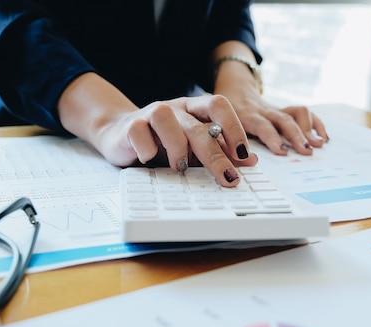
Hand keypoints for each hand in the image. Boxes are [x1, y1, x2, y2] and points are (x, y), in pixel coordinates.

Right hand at [98, 95, 258, 186]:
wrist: (120, 135)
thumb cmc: (160, 143)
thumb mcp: (193, 149)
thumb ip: (219, 151)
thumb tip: (250, 161)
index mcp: (194, 109)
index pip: (219, 106)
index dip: (234, 128)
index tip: (243, 155)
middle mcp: (175, 108)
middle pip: (197, 124)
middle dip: (215, 154)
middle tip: (226, 177)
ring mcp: (151, 114)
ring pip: (165, 117)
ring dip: (177, 147)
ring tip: (180, 167)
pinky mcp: (131, 125)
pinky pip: (139, 131)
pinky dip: (147, 148)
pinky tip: (150, 160)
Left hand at [216, 89, 328, 155]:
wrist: (233, 89)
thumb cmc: (223, 115)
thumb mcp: (218, 126)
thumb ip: (224, 144)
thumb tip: (230, 166)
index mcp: (243, 115)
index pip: (260, 124)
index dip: (271, 137)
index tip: (281, 151)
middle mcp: (262, 111)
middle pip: (282, 119)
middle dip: (295, 136)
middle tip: (305, 151)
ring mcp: (275, 110)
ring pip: (295, 113)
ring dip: (308, 130)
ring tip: (317, 145)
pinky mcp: (284, 110)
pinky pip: (303, 112)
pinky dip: (315, 124)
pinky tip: (323, 137)